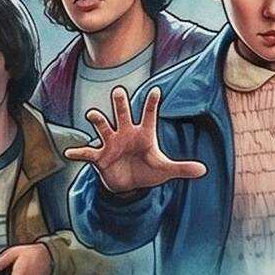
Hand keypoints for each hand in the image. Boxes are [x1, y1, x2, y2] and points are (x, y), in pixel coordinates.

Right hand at [74, 85, 207, 194]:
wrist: (129, 185)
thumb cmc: (147, 171)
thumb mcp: (165, 170)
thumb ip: (182, 168)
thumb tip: (204, 170)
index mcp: (143, 133)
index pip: (149, 115)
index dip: (152, 103)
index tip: (157, 90)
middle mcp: (126, 133)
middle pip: (122, 112)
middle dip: (119, 102)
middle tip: (119, 91)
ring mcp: (111, 143)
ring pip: (103, 125)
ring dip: (98, 120)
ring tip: (93, 115)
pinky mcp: (100, 157)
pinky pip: (88, 152)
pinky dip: (79, 152)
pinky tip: (71, 152)